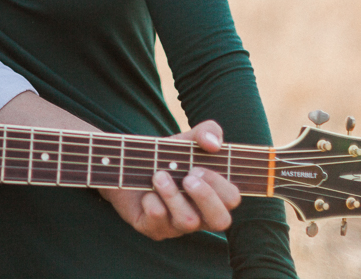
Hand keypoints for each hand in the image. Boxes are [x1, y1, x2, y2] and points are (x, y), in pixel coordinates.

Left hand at [100, 121, 241, 239]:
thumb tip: (214, 143)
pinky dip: (152, 201)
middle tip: (187, 177)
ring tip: (158, 175)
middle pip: (220, 221)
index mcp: (213, 195)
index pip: (231, 199)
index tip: (197, 168)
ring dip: (173, 195)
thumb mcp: (186, 139)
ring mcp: (177, 225)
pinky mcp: (154, 229)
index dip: (219, 185)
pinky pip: (158, 221)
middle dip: (205, 197)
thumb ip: (207, 132)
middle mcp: (200, 214)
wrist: (128, 164)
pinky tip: (145, 191)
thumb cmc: (166, 157)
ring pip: (188, 221)